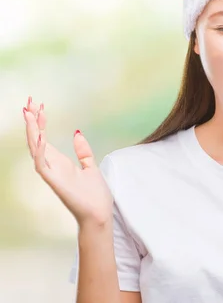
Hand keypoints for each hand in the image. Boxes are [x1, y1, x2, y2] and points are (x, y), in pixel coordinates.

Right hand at [23, 97, 112, 227]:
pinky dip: (40, 151)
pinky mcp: (54, 182)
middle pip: (37, 140)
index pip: (45, 138)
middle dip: (33, 122)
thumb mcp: (91, 167)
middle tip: (29, 102)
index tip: (39, 105)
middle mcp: (53, 166)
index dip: (41, 122)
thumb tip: (77, 133)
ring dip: (32, 132)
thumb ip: (83, 151)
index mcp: (61, 162)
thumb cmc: (95, 195)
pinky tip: (40, 137)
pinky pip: (42, 165)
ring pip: (35, 149)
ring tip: (30, 113)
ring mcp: (52, 174)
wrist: (99, 214)